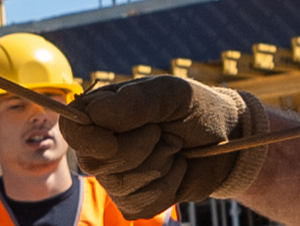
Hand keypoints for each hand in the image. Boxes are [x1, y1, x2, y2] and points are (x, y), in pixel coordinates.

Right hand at [55, 76, 269, 211]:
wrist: (226, 140)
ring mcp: (116, 176)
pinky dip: (167, 188)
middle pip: (95, 162)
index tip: (113, 140)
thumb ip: (134, 101)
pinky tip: (177, 170)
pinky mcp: (135, 200)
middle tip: (163, 133)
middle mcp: (102, 145)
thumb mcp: (171, 94)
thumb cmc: (196, 110)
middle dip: (139, 150)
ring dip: (159, 167)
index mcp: (102, 112)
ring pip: (121, 185)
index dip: (88, 139)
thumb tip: (94, 113)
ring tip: (174, 149)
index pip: (72, 129)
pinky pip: (140, 204)